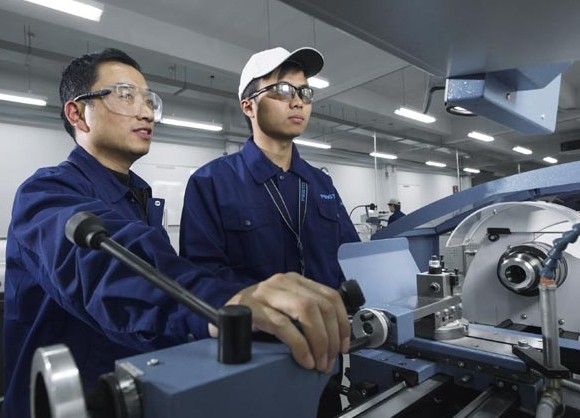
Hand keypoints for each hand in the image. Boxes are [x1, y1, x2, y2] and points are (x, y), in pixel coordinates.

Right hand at [209, 272, 349, 372]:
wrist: (220, 315)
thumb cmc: (256, 314)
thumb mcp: (285, 307)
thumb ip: (307, 314)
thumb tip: (335, 340)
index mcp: (294, 280)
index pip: (330, 296)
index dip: (342, 322)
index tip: (344, 345)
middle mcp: (282, 281)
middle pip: (320, 304)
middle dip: (331, 336)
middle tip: (330, 359)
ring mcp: (266, 293)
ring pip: (306, 310)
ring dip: (318, 340)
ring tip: (318, 361)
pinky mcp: (253, 308)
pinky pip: (283, 325)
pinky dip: (299, 345)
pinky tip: (303, 359)